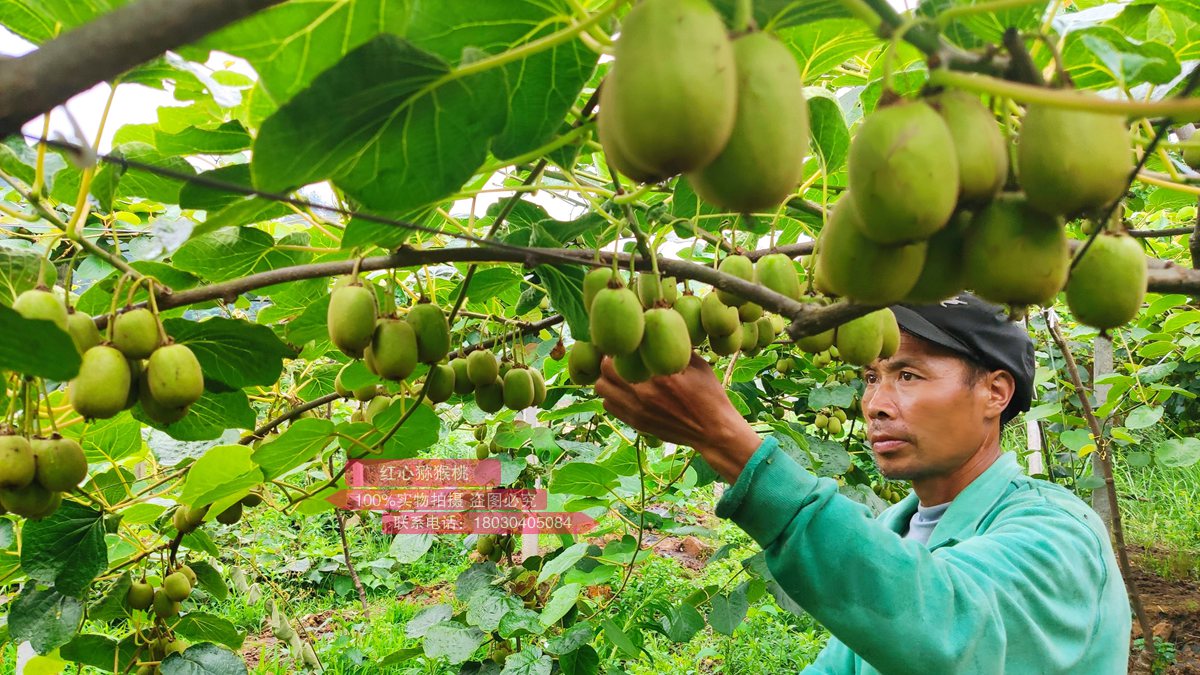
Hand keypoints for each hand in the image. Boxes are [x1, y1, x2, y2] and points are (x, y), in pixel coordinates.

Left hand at [594, 352, 762, 482]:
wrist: (712, 431)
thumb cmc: (709, 394)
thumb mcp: (698, 365)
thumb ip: (676, 346)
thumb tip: (658, 326)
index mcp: (660, 376)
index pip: (621, 355)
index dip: (620, 345)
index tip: (626, 342)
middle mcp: (644, 394)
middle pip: (604, 371)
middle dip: (610, 359)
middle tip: (620, 356)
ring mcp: (637, 411)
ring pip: (602, 389)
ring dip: (607, 378)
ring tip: (620, 373)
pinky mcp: (636, 423)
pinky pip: (609, 405)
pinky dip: (612, 395)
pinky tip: (626, 390)